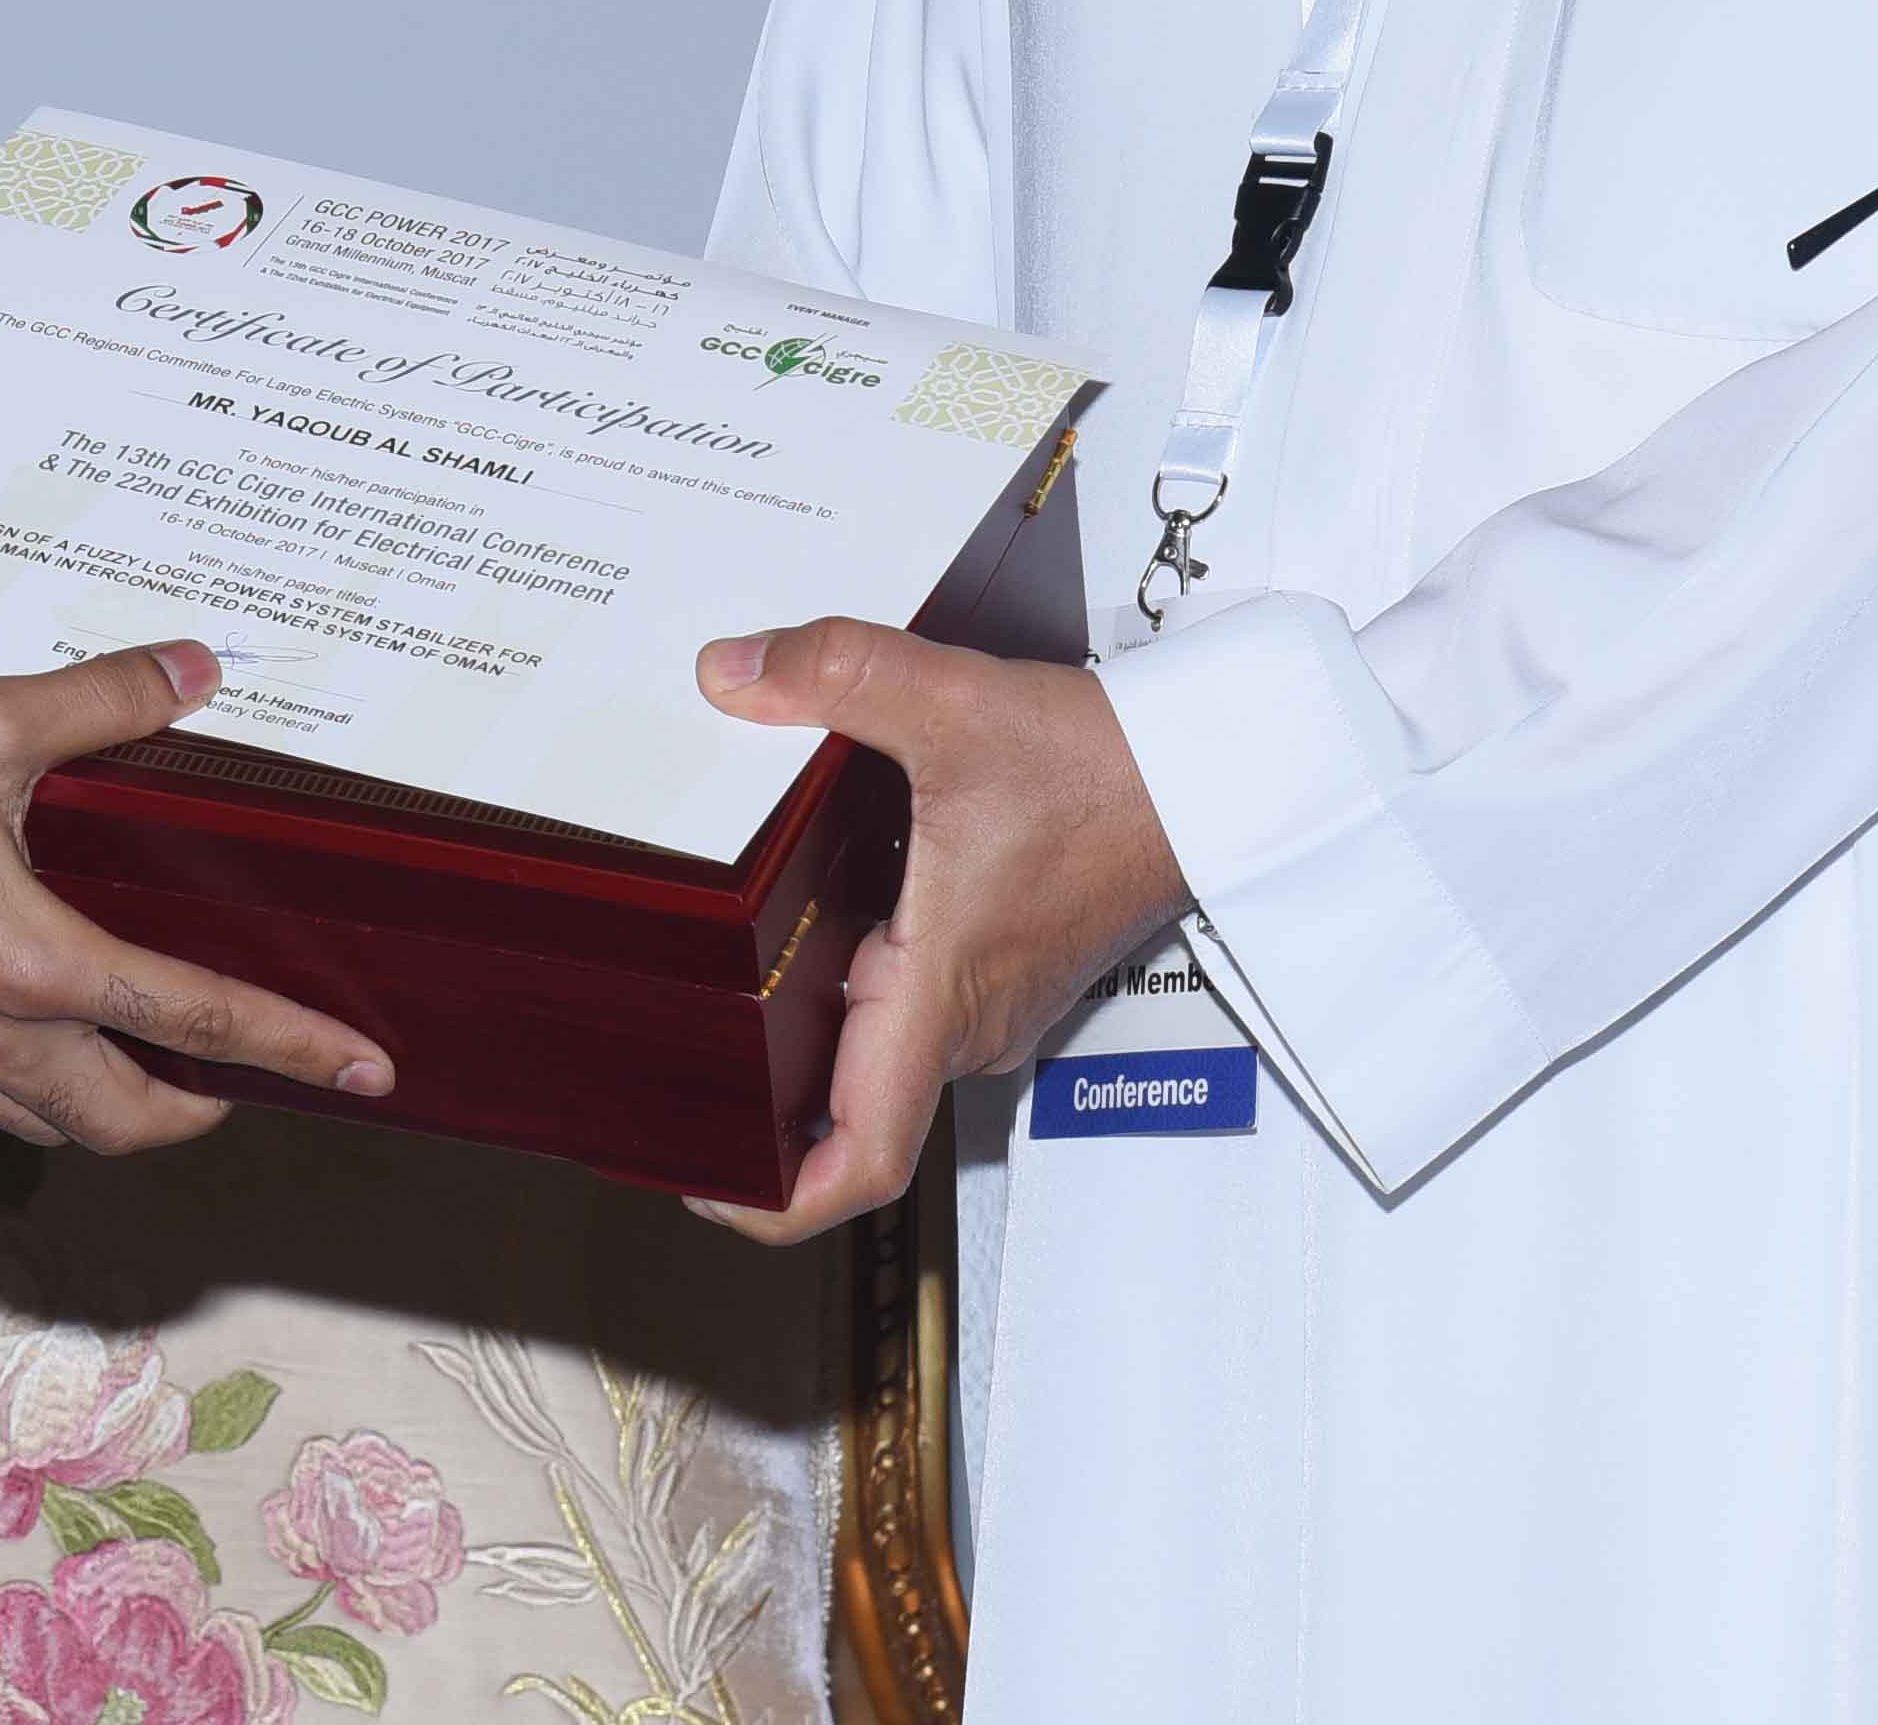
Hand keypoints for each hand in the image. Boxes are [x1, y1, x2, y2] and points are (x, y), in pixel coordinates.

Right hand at [0, 641, 392, 1151]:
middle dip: (201, 1112)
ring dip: (121, 1110)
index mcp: (40, 966)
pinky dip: (38, 1093)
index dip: (295, 1048)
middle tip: (247, 1082)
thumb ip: (100, 699)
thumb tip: (196, 669)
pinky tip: (38, 1045)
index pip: (202, 1022)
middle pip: (129, 1119)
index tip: (363, 1071)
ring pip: (55, 1126)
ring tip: (157, 1067)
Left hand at [686, 618, 1181, 1244]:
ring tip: (708, 995)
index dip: (770, 1202)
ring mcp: (989, 1004)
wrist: (1211, 773)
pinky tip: (803, 928)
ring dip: (800, 1041)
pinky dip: (848, 992)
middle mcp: (965, 1023)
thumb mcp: (955, 705)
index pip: (858, 1163)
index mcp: (939, 997)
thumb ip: (836, 675)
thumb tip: (732, 674)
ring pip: (877, 1058)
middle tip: (666, 1073)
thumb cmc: (1111, 771)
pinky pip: (910, 1012)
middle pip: (845, 1116)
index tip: (700, 1185)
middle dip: (755, 1110)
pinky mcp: (1003, 971)